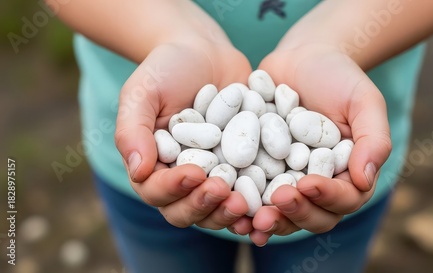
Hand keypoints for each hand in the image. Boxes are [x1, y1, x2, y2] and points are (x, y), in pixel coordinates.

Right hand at [114, 35, 254, 233]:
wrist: (205, 53)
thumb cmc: (167, 70)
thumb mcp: (142, 92)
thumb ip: (132, 130)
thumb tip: (138, 171)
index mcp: (153, 167)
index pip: (156, 191)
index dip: (173, 189)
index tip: (194, 173)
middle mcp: (183, 180)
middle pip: (186, 211)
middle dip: (203, 206)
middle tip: (222, 191)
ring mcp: (213, 178)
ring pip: (217, 210)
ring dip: (229, 212)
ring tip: (246, 204)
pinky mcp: (241, 171)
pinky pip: (249, 195)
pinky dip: (257, 204)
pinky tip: (270, 202)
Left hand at [249, 44, 390, 244]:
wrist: (301, 59)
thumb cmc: (338, 77)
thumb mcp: (363, 100)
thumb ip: (373, 139)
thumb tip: (365, 180)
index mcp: (348, 174)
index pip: (345, 198)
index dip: (327, 197)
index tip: (308, 184)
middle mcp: (319, 185)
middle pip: (313, 216)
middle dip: (295, 213)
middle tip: (277, 202)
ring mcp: (288, 181)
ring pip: (281, 213)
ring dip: (268, 219)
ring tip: (249, 218)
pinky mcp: (261, 172)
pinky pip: (252, 196)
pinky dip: (242, 206)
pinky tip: (227, 204)